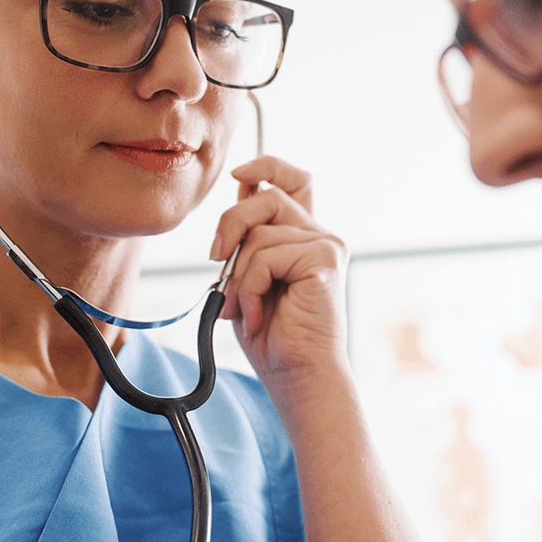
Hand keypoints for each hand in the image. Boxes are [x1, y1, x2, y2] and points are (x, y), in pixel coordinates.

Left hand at [209, 156, 347, 385]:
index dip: (266, 166)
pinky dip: (250, 288)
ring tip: (247, 308)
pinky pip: (266, 256)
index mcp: (303, 237)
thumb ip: (248, 238)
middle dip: (230, 222)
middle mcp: (320, 236)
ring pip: (260, 231)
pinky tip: (260, 314)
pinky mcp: (324, 259)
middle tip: (215, 258)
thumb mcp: (248, 278)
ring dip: (239, 275)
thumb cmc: (273, 336)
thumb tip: (238, 192)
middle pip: (267, 195)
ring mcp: (325, 245)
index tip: (239, 175)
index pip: (293, 181)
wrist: (298, 376)